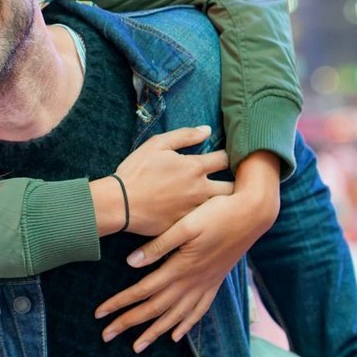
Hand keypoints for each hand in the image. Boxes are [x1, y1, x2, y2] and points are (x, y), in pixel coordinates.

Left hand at [96, 155, 278, 349]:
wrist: (253, 214)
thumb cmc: (216, 213)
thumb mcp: (185, 225)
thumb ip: (158, 245)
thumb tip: (131, 262)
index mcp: (180, 267)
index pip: (142, 292)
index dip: (119, 303)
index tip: (99, 313)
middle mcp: (193, 281)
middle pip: (155, 310)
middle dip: (129, 323)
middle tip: (106, 336)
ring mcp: (206, 284)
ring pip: (176, 316)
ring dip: (155, 332)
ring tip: (137, 347)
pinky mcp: (216, 282)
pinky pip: (199, 311)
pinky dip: (186, 325)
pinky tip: (176, 336)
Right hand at [104, 126, 232, 235]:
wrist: (119, 204)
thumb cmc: (135, 172)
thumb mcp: (156, 145)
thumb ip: (184, 135)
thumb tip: (207, 130)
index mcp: (194, 167)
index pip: (226, 158)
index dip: (232, 155)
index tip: (232, 156)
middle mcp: (200, 189)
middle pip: (233, 186)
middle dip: (237, 183)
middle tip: (236, 181)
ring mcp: (194, 210)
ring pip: (222, 206)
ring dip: (225, 202)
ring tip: (225, 200)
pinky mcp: (187, 226)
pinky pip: (205, 222)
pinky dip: (208, 218)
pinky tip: (207, 216)